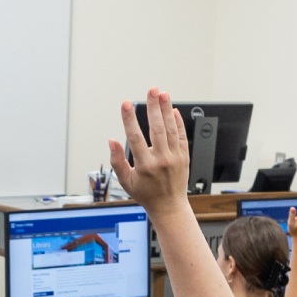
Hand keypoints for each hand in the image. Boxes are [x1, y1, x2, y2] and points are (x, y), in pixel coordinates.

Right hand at [109, 89, 188, 209]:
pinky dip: (178, 122)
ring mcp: (175, 158)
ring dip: (167, 109)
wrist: (169, 207)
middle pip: (157, 128)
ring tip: (163, 94)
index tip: (126, 104)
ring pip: (171, 129)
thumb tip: (111, 141)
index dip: (129, 119)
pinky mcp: (184, 157)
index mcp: (145, 166)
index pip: (135, 138)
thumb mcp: (125, 182)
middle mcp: (162, 160)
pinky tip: (174, 111)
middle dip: (154, 107)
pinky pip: (182, 136)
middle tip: (151, 90)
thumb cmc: (146, 194)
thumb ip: (117, 161)